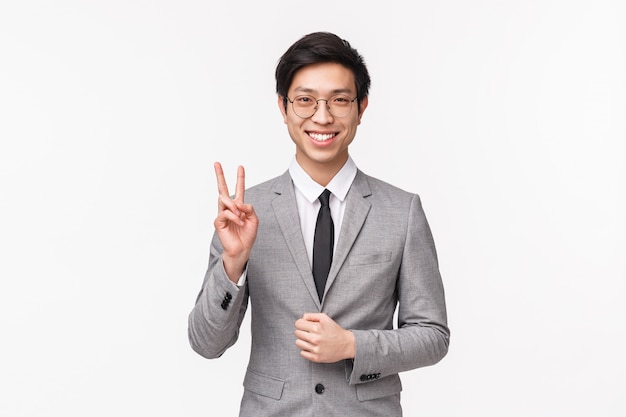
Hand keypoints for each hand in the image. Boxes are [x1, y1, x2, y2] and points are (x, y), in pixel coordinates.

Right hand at [213, 162, 257, 281]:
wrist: (242, 249)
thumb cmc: (247, 235)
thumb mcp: (254, 219)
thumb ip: (249, 208)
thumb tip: (239, 203)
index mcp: (239, 206)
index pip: (238, 189)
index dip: (240, 178)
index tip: (240, 167)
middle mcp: (229, 208)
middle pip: (222, 189)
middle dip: (220, 175)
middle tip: (217, 163)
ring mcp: (222, 214)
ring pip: (225, 200)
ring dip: (235, 207)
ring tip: (241, 216)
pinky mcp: (218, 222)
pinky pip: (225, 213)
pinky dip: (234, 216)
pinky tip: (238, 221)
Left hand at [295, 313, 355, 362]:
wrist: (346, 344)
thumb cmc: (335, 330)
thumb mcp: (325, 318)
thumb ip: (311, 315)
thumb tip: (302, 318)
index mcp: (316, 327)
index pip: (298, 324)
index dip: (301, 323)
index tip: (306, 326)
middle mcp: (314, 338)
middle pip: (297, 333)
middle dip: (302, 331)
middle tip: (310, 333)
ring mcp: (315, 349)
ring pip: (298, 343)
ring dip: (303, 341)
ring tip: (311, 340)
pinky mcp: (316, 358)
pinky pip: (302, 353)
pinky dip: (306, 350)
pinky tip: (313, 347)